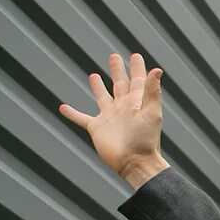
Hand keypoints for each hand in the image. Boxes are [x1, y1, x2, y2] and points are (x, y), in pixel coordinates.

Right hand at [58, 53, 169, 188]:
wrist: (134, 163)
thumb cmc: (146, 140)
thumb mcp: (152, 113)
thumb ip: (152, 92)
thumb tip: (157, 70)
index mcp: (136, 103)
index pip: (137, 80)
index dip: (137, 68)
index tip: (135, 55)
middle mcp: (123, 107)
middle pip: (119, 84)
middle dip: (117, 70)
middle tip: (114, 56)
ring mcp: (109, 117)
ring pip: (102, 97)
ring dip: (97, 87)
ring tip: (93, 75)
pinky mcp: (97, 128)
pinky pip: (81, 118)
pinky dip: (72, 113)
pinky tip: (62, 107)